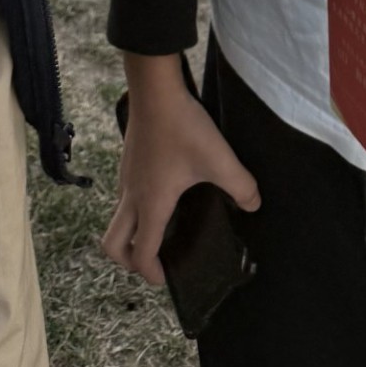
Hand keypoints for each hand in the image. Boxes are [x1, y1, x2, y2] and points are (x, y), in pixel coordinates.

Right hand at [103, 55, 259, 286]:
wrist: (155, 89)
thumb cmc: (183, 127)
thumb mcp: (219, 159)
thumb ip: (241, 186)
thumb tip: (253, 205)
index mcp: (152, 205)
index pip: (141, 253)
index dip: (151, 273)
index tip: (168, 276)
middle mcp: (132, 196)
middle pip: (112, 244)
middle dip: (128, 261)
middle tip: (153, 259)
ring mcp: (126, 178)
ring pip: (117, 219)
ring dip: (131, 233)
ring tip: (162, 229)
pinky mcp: (127, 161)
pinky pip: (124, 197)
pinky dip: (135, 210)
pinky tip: (163, 194)